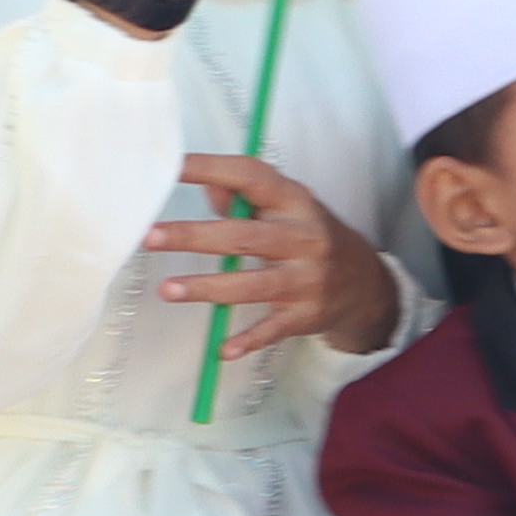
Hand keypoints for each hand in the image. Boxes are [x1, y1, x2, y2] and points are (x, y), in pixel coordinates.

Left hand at [149, 153, 402, 353]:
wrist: (364, 283)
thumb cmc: (307, 237)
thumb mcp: (285, 209)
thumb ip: (243, 198)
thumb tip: (205, 184)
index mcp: (294, 202)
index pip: (252, 177)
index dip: (212, 169)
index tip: (171, 166)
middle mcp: (303, 238)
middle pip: (244, 236)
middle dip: (195, 236)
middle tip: (150, 236)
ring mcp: (307, 279)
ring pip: (253, 284)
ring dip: (208, 287)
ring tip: (166, 289)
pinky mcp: (306, 315)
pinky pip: (273, 329)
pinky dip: (249, 340)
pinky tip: (223, 349)